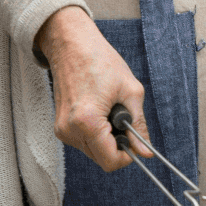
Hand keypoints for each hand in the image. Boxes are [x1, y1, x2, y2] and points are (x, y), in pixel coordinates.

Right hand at [36, 5, 151, 170]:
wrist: (71, 43)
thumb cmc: (99, 60)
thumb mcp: (130, 91)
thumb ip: (139, 126)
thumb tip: (146, 152)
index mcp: (87, 122)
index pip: (110, 161)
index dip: (128, 156)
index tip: (134, 141)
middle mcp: (70, 130)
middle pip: (101, 159)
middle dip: (116, 145)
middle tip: (121, 118)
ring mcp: (62, 129)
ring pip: (92, 151)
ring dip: (106, 138)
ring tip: (107, 110)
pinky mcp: (60, 125)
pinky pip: (83, 141)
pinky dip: (95, 132)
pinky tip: (97, 110)